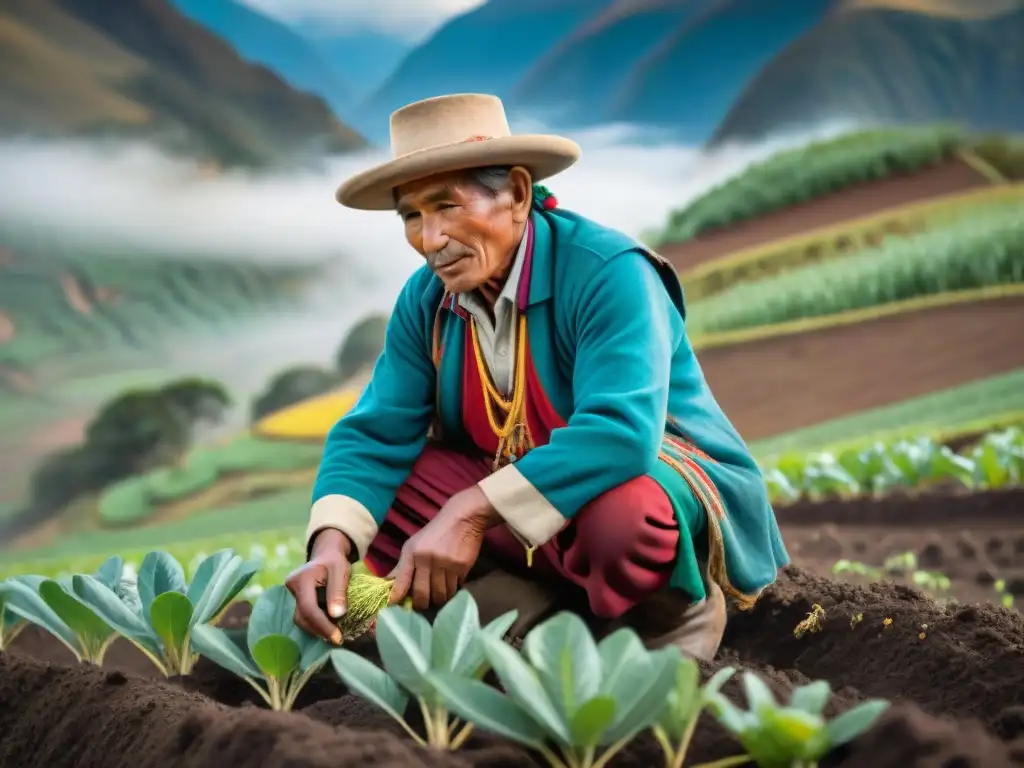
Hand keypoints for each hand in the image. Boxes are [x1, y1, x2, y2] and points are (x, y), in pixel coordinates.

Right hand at [285, 529, 350, 644]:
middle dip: (320, 630)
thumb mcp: (341, 571)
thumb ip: (338, 592)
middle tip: (338, 638)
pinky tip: (329, 626)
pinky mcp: (296, 600)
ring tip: (335, 632)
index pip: (308, 608)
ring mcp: (292, 595)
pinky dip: (316, 623)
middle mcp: (292, 588)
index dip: (322, 625)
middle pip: (302, 617)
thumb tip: (337, 615)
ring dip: (318, 628)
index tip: (337, 637)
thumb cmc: (335, 561)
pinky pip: (304, 616)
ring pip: (301, 619)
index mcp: (301, 579)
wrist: (326, 555)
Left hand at [389, 485, 500, 610]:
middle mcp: (426, 559)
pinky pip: (455, 587)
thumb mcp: (414, 545)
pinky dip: (452, 590)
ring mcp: (445, 563)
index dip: (396, 596)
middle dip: (422, 604)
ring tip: (439, 595)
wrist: (462, 518)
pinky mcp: (461, 566)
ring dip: (439, 598)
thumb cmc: (435, 533)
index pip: (401, 580)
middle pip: (422, 593)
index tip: (394, 605)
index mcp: (412, 553)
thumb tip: (388, 585)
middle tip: (423, 605)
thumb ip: (403, 566)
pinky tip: (451, 584)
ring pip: (440, 594)